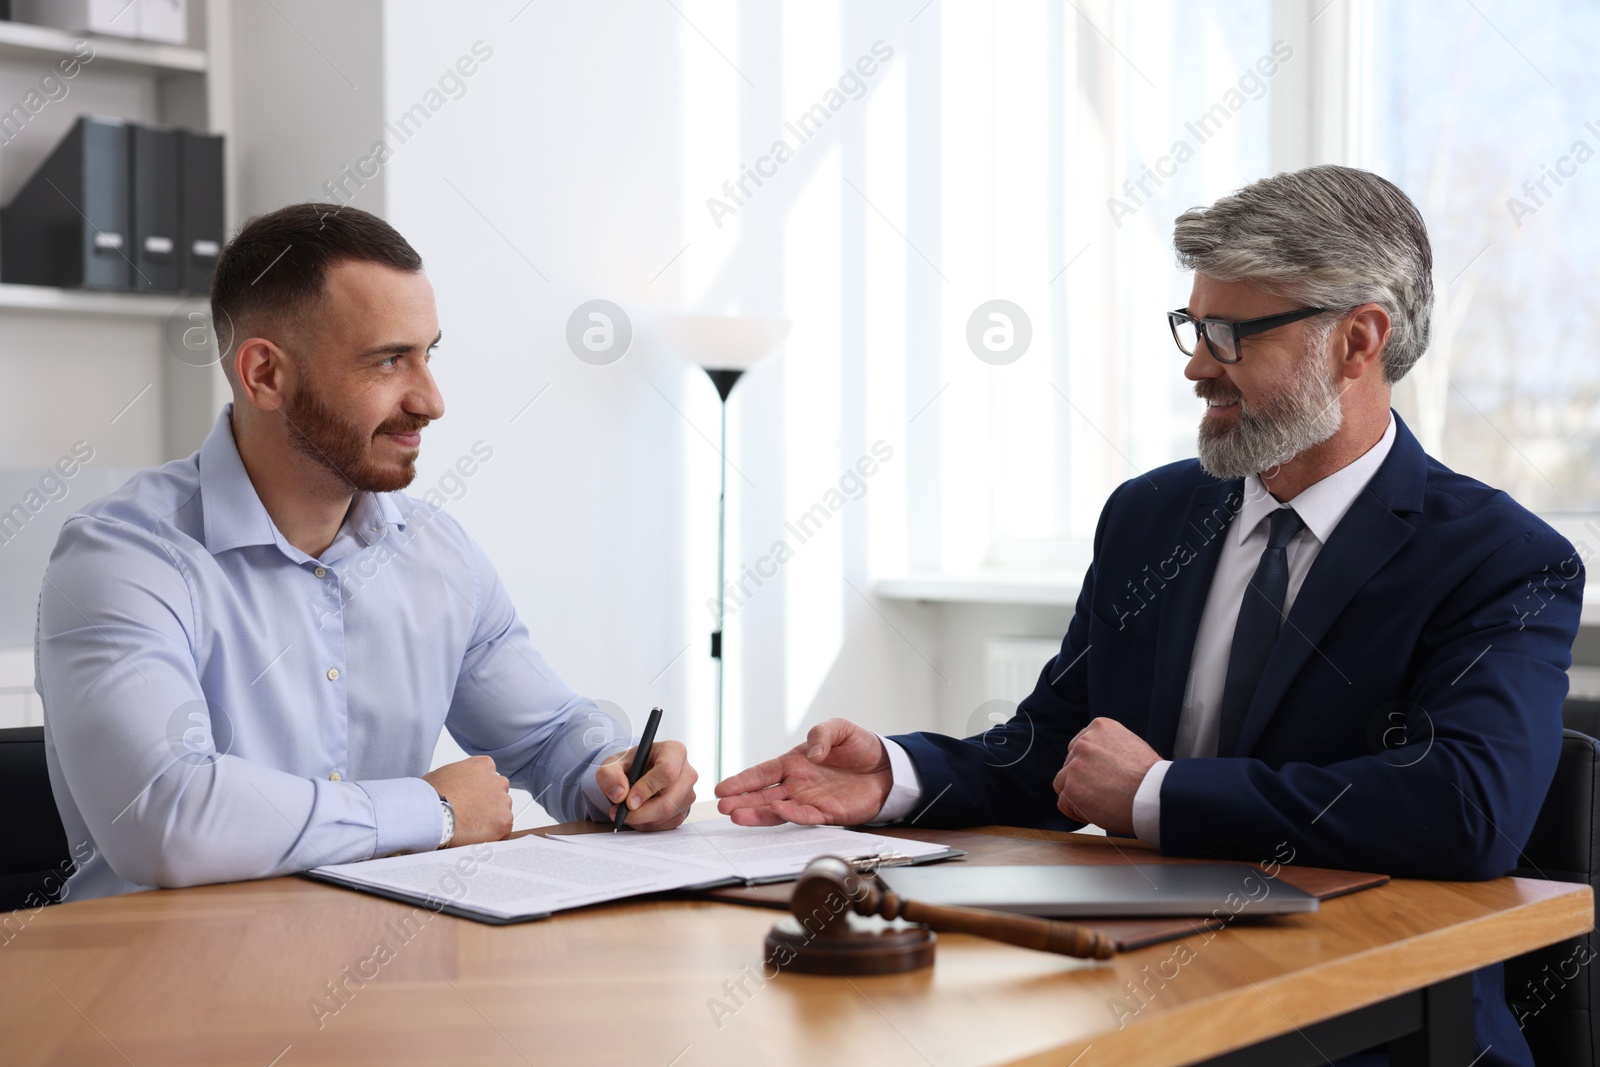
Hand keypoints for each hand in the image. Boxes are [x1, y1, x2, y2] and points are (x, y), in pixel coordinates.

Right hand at [423, 755, 511, 846]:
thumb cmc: (430, 795)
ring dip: (490, 821)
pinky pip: (503, 831)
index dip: (479, 791)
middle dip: (487, 805)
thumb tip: (455, 787)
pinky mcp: (504, 821)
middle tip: (470, 816)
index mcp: (483, 765)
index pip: (489, 777)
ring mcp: (503, 801)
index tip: (471, 800)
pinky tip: (476, 838)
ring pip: (502, 813)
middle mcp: (497, 781)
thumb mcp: (444, 774)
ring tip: (469, 829)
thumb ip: (459, 777)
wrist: (431, 812)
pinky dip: (492, 836)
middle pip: (498, 794)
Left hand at [595, 740, 696, 830]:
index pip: (667, 771)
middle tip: (620, 813)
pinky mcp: (684, 810)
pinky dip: (648, 824)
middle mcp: (687, 772)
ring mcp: (688, 793)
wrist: (637, 774)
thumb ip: (610, 775)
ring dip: (642, 820)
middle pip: (669, 800)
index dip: (647, 789)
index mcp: (674, 752)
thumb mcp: (613, 764)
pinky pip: (667, 824)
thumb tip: (619, 795)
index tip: (628, 801)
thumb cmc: (630, 765)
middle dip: (641, 813)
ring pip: (667, 815)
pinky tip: (638, 814)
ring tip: (625, 811)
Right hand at [714, 718, 892, 826]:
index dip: (742, 781)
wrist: (888, 768)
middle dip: (742, 801)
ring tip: (737, 816)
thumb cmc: (860, 747)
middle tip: (723, 807)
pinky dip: (791, 815)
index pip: (762, 773)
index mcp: (794, 763)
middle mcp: (797, 784)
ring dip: (758, 813)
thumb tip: (811, 752)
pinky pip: (805, 817)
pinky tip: (777, 812)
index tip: (722, 788)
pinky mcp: (828, 814)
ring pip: (777, 810)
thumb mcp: (840, 728)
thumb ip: (822, 734)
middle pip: (763, 795)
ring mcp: (810, 800)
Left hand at [1051, 717, 1160, 835]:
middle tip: (1104, 793)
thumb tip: (1093, 760)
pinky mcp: (1072, 788)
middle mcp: (1085, 742)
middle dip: (1082, 780)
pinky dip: (1077, 812)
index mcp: (1099, 727)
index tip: (1102, 778)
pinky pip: (1064, 804)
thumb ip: (1107, 747)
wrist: (1156, 796)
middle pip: (1069, 765)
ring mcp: (1076, 765)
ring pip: (1062, 783)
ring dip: (1077, 796)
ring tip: (1101, 804)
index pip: (1079, 747)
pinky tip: (1096, 813)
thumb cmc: (1151, 778)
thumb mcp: (1130, 745)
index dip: (1088, 767)